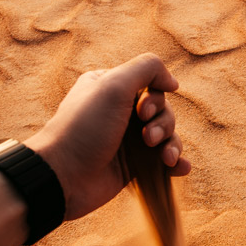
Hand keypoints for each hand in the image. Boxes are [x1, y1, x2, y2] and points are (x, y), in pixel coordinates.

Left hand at [25, 53, 191, 220]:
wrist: (65, 177)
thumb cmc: (85, 128)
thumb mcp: (113, 85)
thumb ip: (147, 68)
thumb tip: (173, 81)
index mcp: (111, 88)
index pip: (151, 84)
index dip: (155, 98)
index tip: (141, 111)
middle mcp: (120, 111)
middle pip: (163, 110)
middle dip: (163, 123)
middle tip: (147, 138)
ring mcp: (128, 140)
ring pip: (167, 135)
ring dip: (172, 144)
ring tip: (165, 159)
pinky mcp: (134, 166)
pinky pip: (164, 161)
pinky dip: (176, 163)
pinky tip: (180, 168)